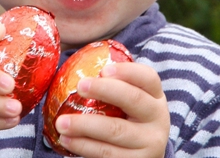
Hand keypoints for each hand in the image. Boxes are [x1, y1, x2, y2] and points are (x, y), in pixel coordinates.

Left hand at [54, 62, 169, 157]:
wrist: (143, 155)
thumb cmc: (128, 119)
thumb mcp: (131, 101)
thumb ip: (113, 86)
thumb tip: (74, 70)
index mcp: (155, 96)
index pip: (147, 77)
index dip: (126, 71)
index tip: (102, 70)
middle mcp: (158, 118)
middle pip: (133, 99)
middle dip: (104, 90)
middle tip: (79, 86)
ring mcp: (150, 142)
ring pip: (116, 130)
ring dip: (84, 125)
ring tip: (61, 122)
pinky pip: (107, 154)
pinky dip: (84, 146)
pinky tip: (67, 140)